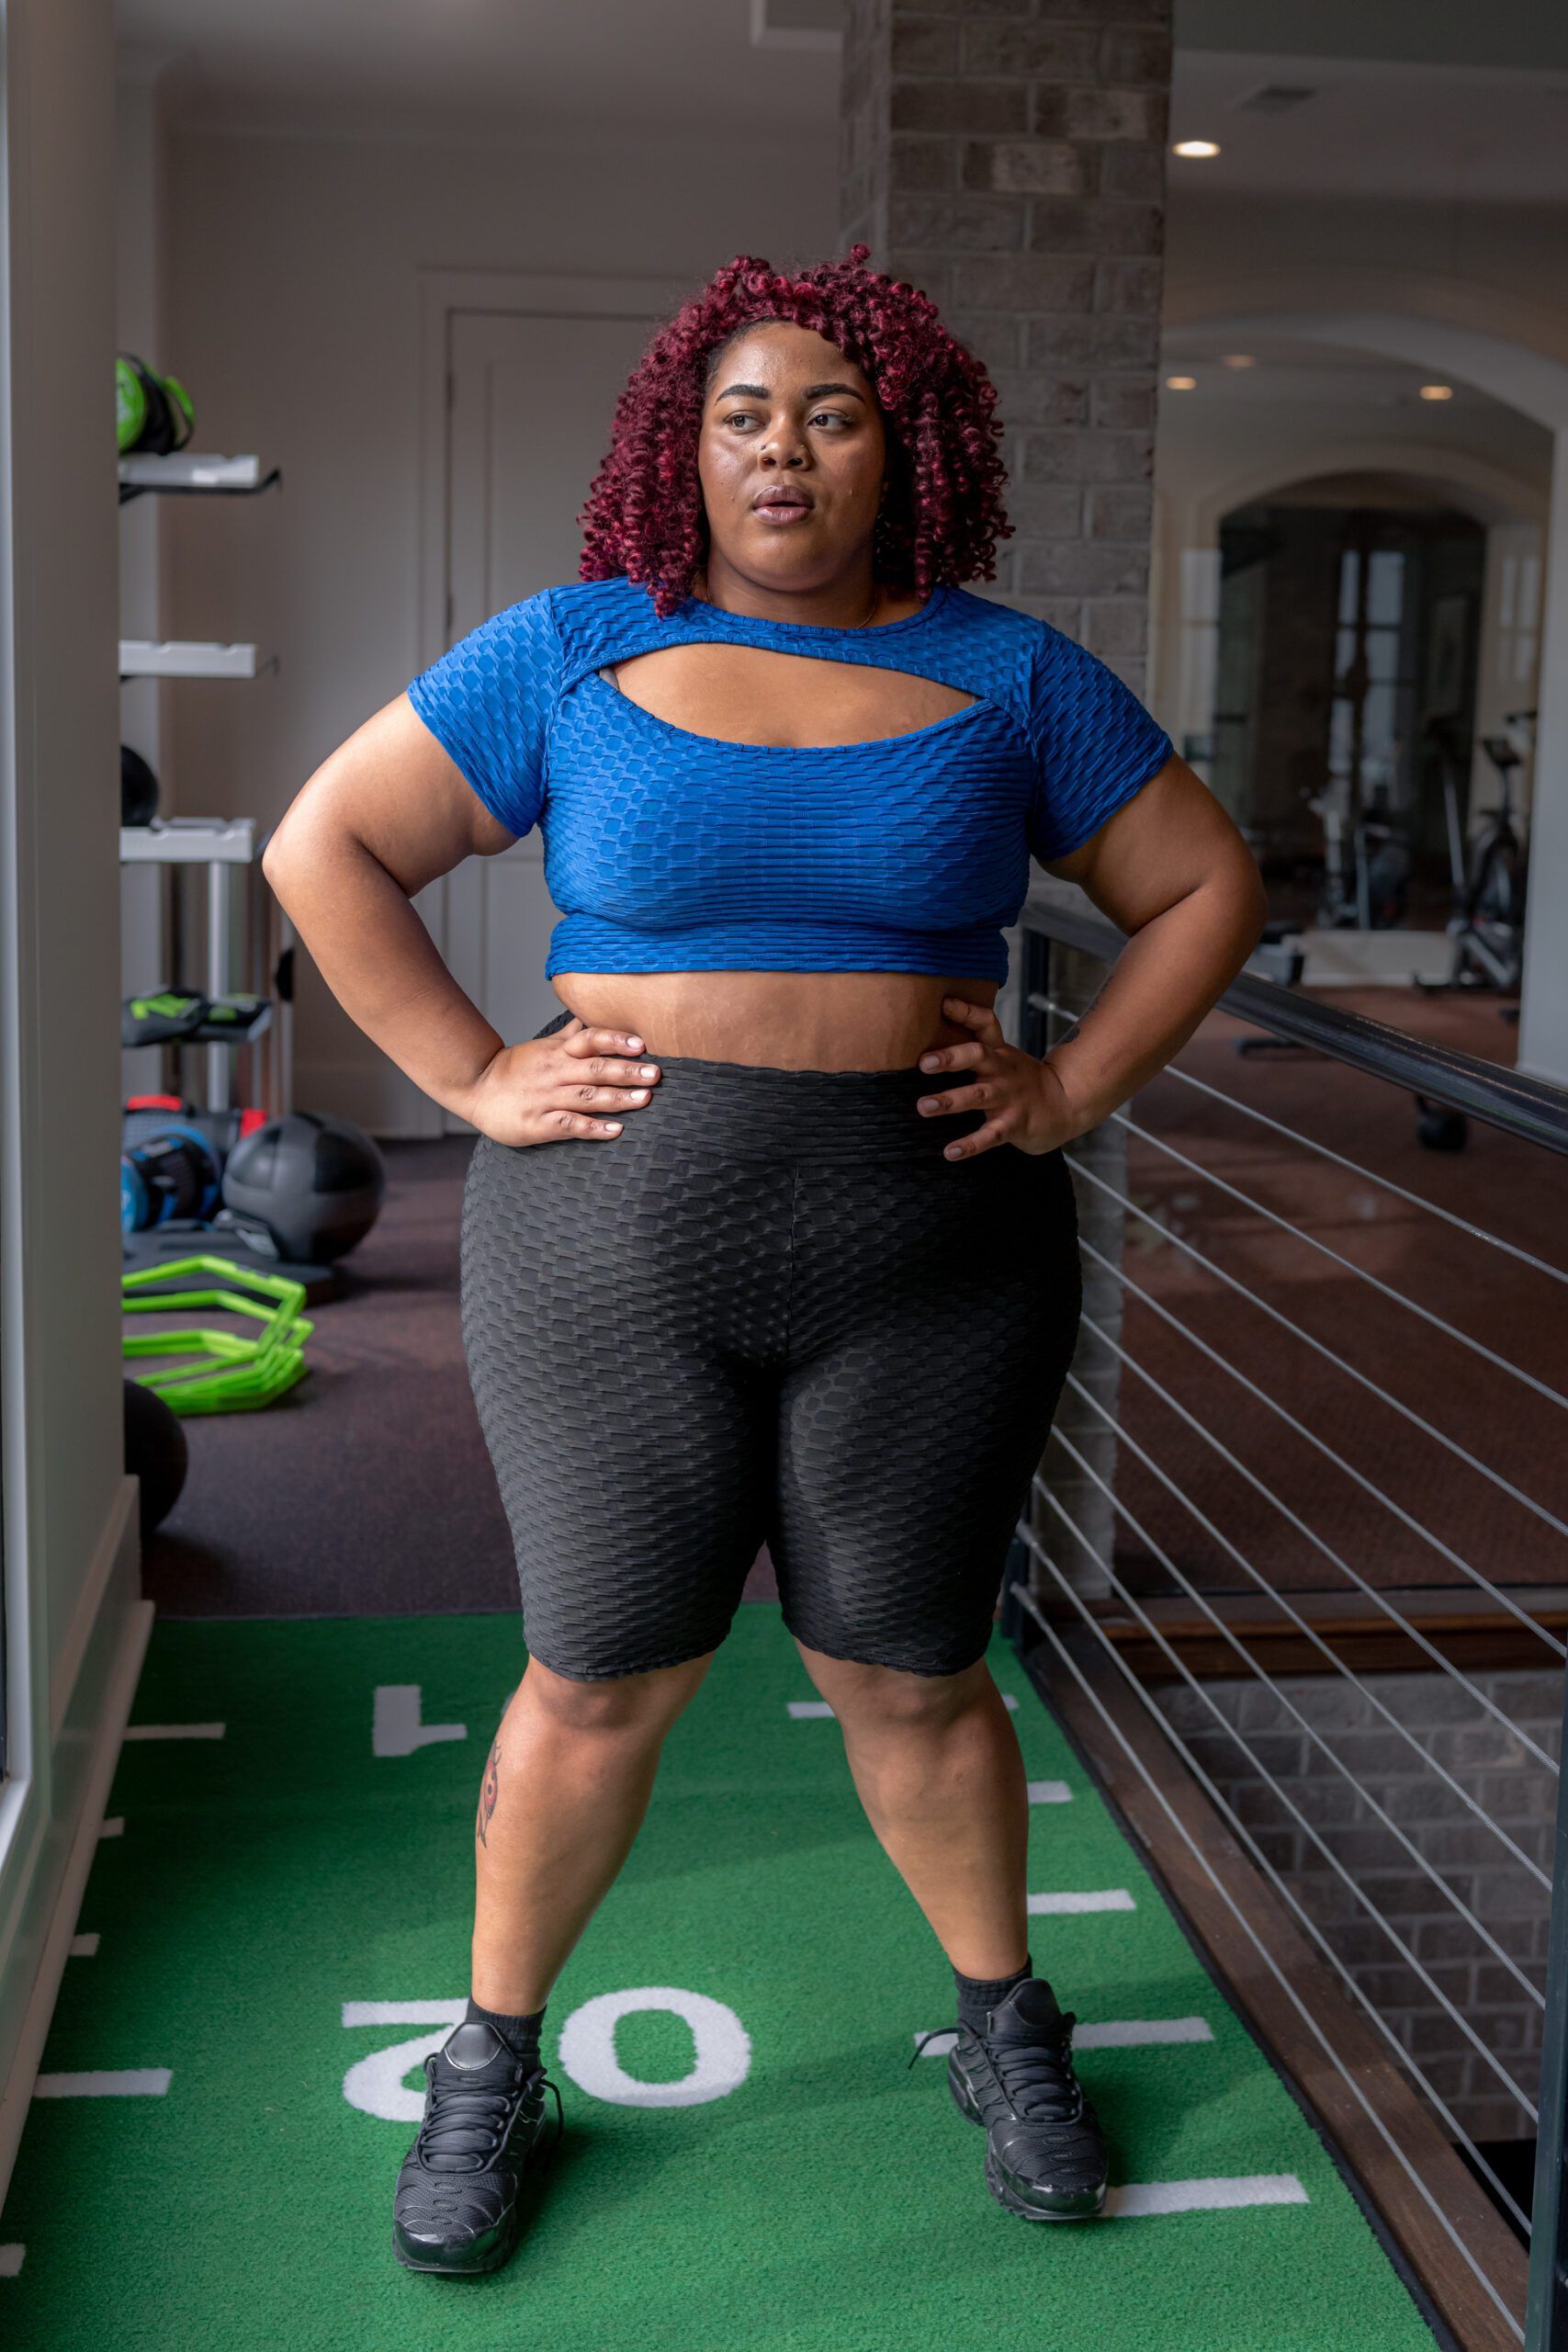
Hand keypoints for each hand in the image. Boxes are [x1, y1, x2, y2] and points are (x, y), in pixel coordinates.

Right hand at [460, 1017, 661, 1145]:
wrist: (475, 1088)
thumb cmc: (515, 1068)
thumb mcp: (543, 1046)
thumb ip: (571, 1034)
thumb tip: (591, 1015)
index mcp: (558, 1052)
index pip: (591, 1040)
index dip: (615, 1040)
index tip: (641, 1044)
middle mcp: (556, 1072)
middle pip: (595, 1068)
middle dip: (627, 1071)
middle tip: (656, 1074)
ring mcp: (547, 1098)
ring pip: (587, 1097)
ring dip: (618, 1098)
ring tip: (645, 1098)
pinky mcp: (539, 1123)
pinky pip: (569, 1124)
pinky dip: (593, 1128)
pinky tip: (615, 1130)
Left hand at [915, 995, 1078, 1159]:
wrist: (1066, 1105)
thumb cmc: (1023, 1080)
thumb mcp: (1004, 1056)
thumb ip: (975, 1047)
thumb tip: (932, 1033)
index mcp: (999, 1052)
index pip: (985, 1023)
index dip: (966, 1011)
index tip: (944, 1003)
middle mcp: (1002, 1071)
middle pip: (978, 1056)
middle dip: (951, 1058)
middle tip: (923, 1062)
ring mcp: (1008, 1098)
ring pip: (978, 1096)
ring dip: (950, 1101)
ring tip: (924, 1106)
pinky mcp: (1013, 1125)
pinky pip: (990, 1135)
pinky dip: (971, 1145)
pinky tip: (950, 1152)